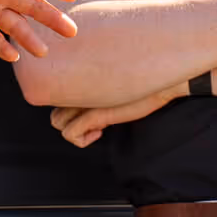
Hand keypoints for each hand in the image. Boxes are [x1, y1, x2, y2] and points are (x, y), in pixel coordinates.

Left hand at [50, 85, 179, 146]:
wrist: (165, 80)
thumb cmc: (143, 80)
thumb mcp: (114, 83)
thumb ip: (97, 87)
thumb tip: (92, 103)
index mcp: (80, 76)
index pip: (54, 92)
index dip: (68, 106)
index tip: (89, 107)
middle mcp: (78, 86)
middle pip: (52, 108)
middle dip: (69, 120)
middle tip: (94, 119)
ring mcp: (84, 100)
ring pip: (57, 122)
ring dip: (76, 130)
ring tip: (99, 126)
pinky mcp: (95, 113)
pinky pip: (70, 134)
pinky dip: (82, 139)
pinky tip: (101, 131)